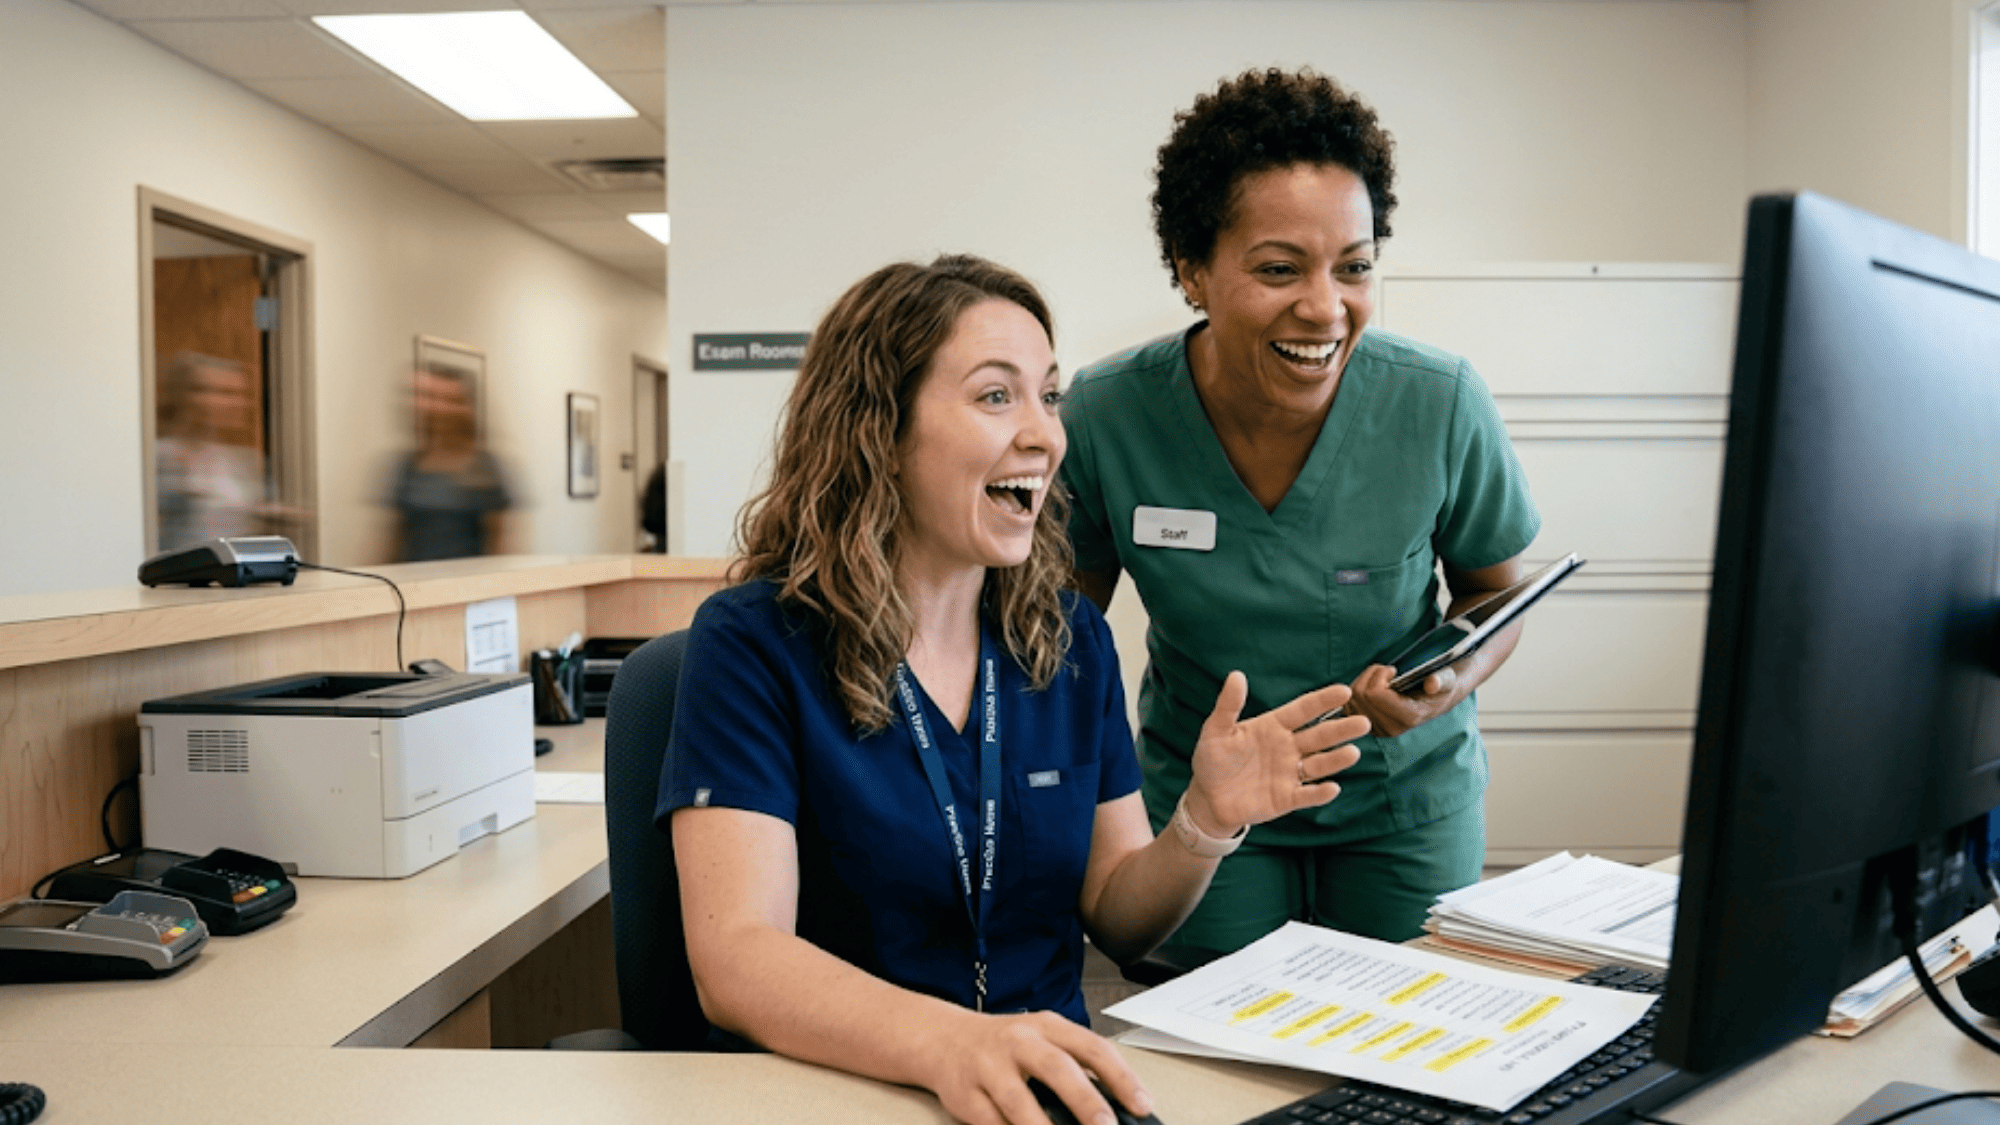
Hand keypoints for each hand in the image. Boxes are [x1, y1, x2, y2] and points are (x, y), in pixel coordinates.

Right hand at [923, 1009, 1150, 1124]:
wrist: (943, 1039)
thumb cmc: (1005, 1045)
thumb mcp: (1042, 1041)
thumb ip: (1074, 1066)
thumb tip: (1114, 1109)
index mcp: (1047, 1026)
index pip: (1091, 1047)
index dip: (1121, 1077)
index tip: (1142, 1105)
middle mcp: (1018, 1042)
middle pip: (1057, 1068)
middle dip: (1085, 1101)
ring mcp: (988, 1067)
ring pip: (1017, 1100)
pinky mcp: (964, 1094)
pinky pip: (989, 1122)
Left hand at [1183, 673, 1366, 836]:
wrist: (1207, 799)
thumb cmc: (1212, 760)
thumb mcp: (1216, 730)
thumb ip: (1228, 705)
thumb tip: (1236, 675)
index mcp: (1273, 727)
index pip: (1303, 710)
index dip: (1323, 701)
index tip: (1344, 691)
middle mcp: (1287, 748)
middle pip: (1319, 736)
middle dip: (1340, 729)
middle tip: (1363, 722)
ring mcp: (1288, 774)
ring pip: (1318, 764)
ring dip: (1336, 759)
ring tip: (1353, 753)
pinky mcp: (1286, 799)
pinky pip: (1306, 795)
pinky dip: (1319, 793)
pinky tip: (1332, 787)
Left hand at [1345, 663, 1460, 738]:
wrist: (1436, 701)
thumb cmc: (1440, 686)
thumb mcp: (1446, 680)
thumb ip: (1441, 680)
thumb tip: (1432, 684)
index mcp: (1408, 718)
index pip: (1375, 695)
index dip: (1379, 675)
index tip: (1392, 670)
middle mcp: (1391, 728)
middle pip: (1360, 695)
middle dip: (1370, 675)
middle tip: (1387, 671)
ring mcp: (1377, 730)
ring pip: (1350, 700)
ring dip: (1362, 681)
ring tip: (1381, 678)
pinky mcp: (1368, 726)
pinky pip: (1347, 706)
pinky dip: (1355, 691)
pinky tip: (1371, 686)